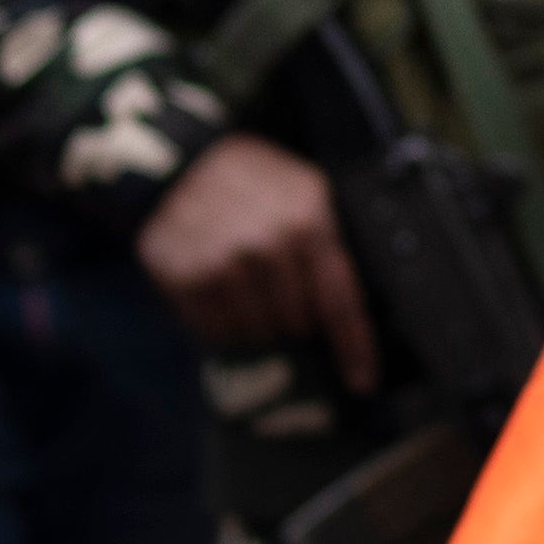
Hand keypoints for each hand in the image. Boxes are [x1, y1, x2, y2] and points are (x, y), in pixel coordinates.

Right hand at [137, 133, 375, 395]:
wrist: (182, 160)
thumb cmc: (254, 181)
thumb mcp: (305, 191)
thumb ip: (329, 244)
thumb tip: (347, 317)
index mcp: (309, 222)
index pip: (340, 301)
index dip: (354, 348)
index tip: (362, 382)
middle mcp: (269, 246)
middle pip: (297, 323)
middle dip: (293, 315)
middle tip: (276, 286)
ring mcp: (225, 265)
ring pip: (257, 332)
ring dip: (256, 320)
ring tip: (244, 282)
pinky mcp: (187, 280)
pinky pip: (216, 331)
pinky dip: (222, 320)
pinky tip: (217, 286)